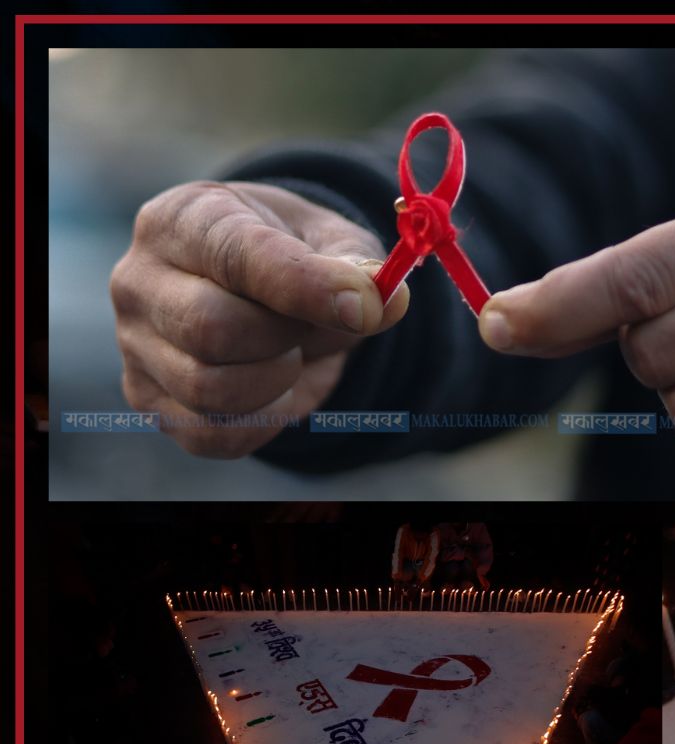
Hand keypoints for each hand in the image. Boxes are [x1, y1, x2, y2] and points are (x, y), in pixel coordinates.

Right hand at [111, 181, 407, 456]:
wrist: (260, 293)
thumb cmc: (296, 259)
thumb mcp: (334, 245)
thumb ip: (358, 269)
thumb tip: (382, 303)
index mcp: (184, 220)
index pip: (237, 256)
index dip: (306, 287)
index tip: (364, 308)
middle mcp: (140, 278)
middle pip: (212, 330)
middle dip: (285, 338)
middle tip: (305, 325)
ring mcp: (134, 342)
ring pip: (211, 390)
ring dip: (275, 381)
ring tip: (286, 351)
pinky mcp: (147, 398)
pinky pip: (213, 435)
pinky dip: (262, 421)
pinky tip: (271, 388)